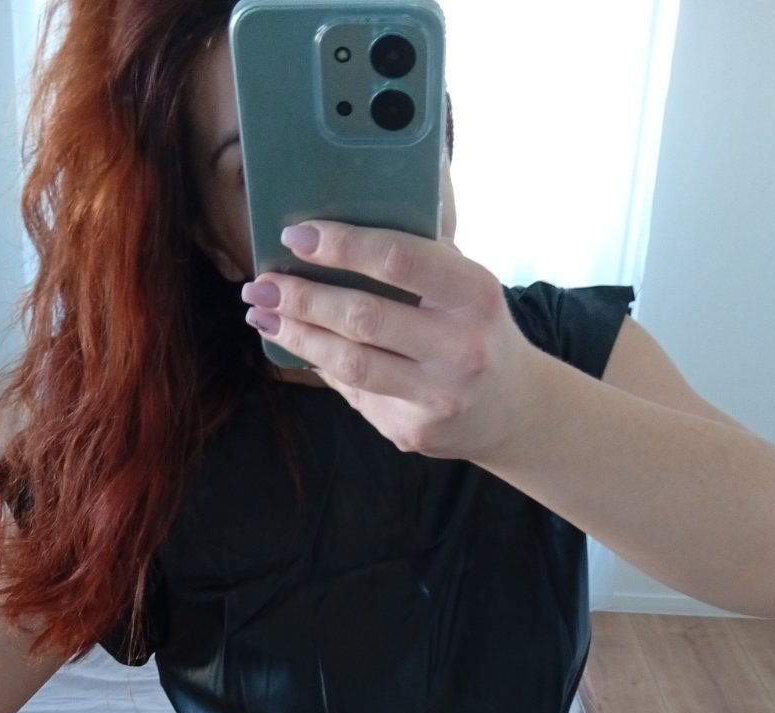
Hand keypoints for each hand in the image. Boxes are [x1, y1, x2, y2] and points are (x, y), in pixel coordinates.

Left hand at [241, 221, 539, 461]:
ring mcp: (437, 397)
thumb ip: (420, 255)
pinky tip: (297, 346)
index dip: (342, 246)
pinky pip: (353, 393)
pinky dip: (321, 364)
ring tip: (263, 314)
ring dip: (297, 336)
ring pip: (349, 364)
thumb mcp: (467, 285)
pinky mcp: (413, 430)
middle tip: (260, 283)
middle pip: (363, 318)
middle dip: (302, 298)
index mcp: (475, 295)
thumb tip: (343, 219)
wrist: (514, 409)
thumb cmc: (477, 329)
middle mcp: (460, 349)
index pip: (400, 260)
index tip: (295, 235)